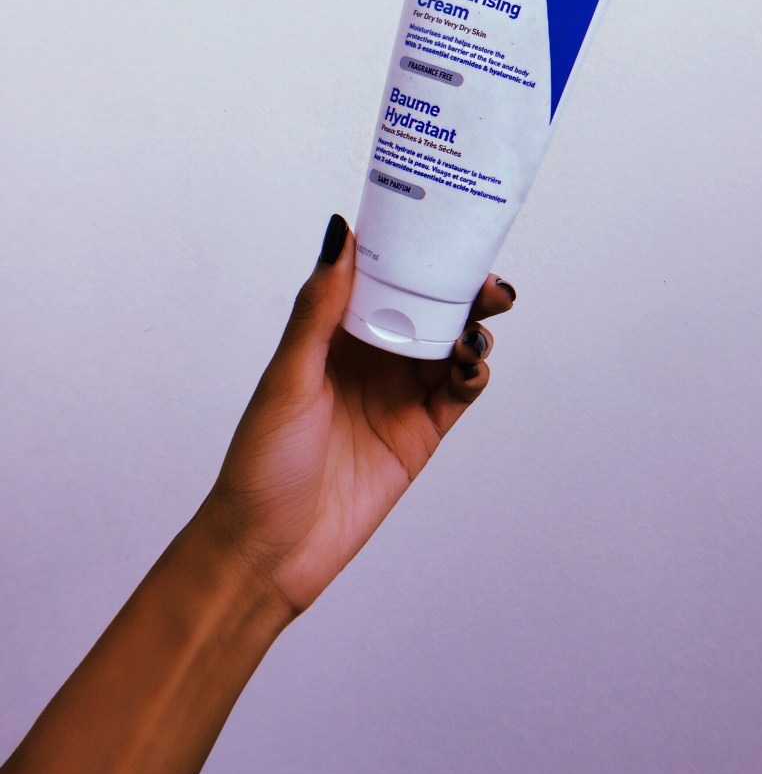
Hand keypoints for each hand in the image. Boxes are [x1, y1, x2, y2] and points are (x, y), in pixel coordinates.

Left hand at [205, 215, 515, 614]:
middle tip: (489, 282)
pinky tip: (471, 364)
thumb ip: (319, 308)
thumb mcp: (289, 375)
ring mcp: (398, 395)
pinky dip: (474, 373)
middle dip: (463, 290)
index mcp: (335, 334)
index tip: (446, 225)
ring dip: (474, 328)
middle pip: (428, 309)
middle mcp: (371, 358)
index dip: (416, 250)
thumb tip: (339, 235)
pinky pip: (458, 393)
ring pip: (450, 345)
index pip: (383, 277)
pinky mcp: (420, 433)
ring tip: (480, 324)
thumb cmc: (260, 462)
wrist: (270, 549)